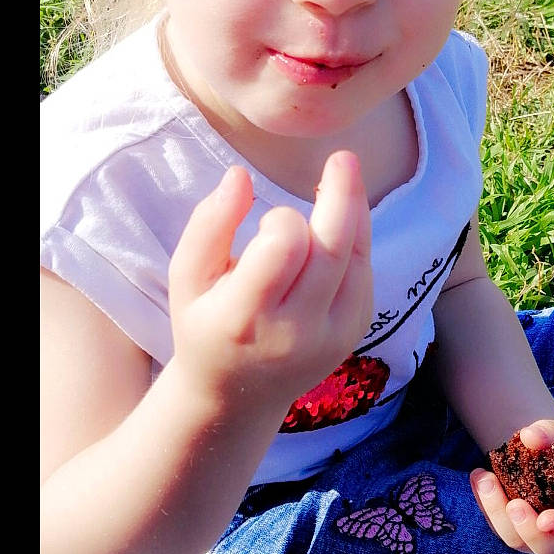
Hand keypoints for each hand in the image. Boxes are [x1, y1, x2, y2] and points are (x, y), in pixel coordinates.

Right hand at [167, 150, 372, 407]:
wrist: (237, 396)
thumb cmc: (205, 323)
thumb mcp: (188, 275)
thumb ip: (209, 223)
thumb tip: (240, 174)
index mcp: (244, 317)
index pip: (283, 249)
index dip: (282, 220)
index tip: (269, 218)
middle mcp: (294, 333)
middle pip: (332, 251)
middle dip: (342, 196)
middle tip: (343, 157)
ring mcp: (331, 337)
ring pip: (356, 261)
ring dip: (354, 213)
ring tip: (344, 175)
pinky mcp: (353, 334)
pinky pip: (364, 275)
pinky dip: (358, 239)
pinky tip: (344, 218)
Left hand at [469, 419, 553, 553]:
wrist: (539, 454)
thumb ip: (551, 432)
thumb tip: (529, 436)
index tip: (545, 520)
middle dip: (530, 533)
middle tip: (514, 506)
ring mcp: (542, 537)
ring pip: (519, 542)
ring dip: (497, 512)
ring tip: (484, 477)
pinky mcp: (517, 533)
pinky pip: (499, 528)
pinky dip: (486, 505)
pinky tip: (478, 477)